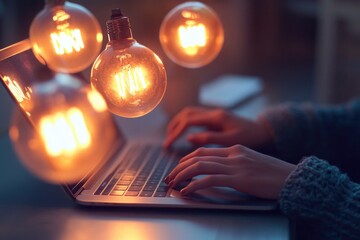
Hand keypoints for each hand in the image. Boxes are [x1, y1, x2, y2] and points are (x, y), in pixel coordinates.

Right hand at [164, 107, 271, 148]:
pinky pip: (196, 118)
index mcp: (216, 117)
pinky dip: (186, 125)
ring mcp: (214, 114)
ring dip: (178, 123)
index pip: (189, 120)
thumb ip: (210, 139)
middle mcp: (213, 112)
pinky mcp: (215, 119)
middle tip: (167, 142)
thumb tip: (189, 138)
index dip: (176, 132)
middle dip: (174, 126)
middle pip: (186, 113)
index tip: (168, 144)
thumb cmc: (250, 137)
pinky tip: (184, 135)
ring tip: (171, 137)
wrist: (263, 131)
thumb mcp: (231, 140)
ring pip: (190, 114)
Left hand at [164, 145, 295, 198]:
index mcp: (235, 149)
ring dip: (182, 175)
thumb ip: (235, 162)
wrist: (293, 178)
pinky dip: (194, 185)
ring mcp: (235, 165)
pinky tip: (187, 191)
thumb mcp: (252, 162)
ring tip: (173, 183)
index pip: (204, 151)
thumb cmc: (274, 173)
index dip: (187, 159)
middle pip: (198, 156)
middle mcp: (232, 154)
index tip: (178, 168)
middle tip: (170, 176)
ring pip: (200, 166)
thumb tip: (219, 169)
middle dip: (180, 167)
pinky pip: (209, 180)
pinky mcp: (238, 178)